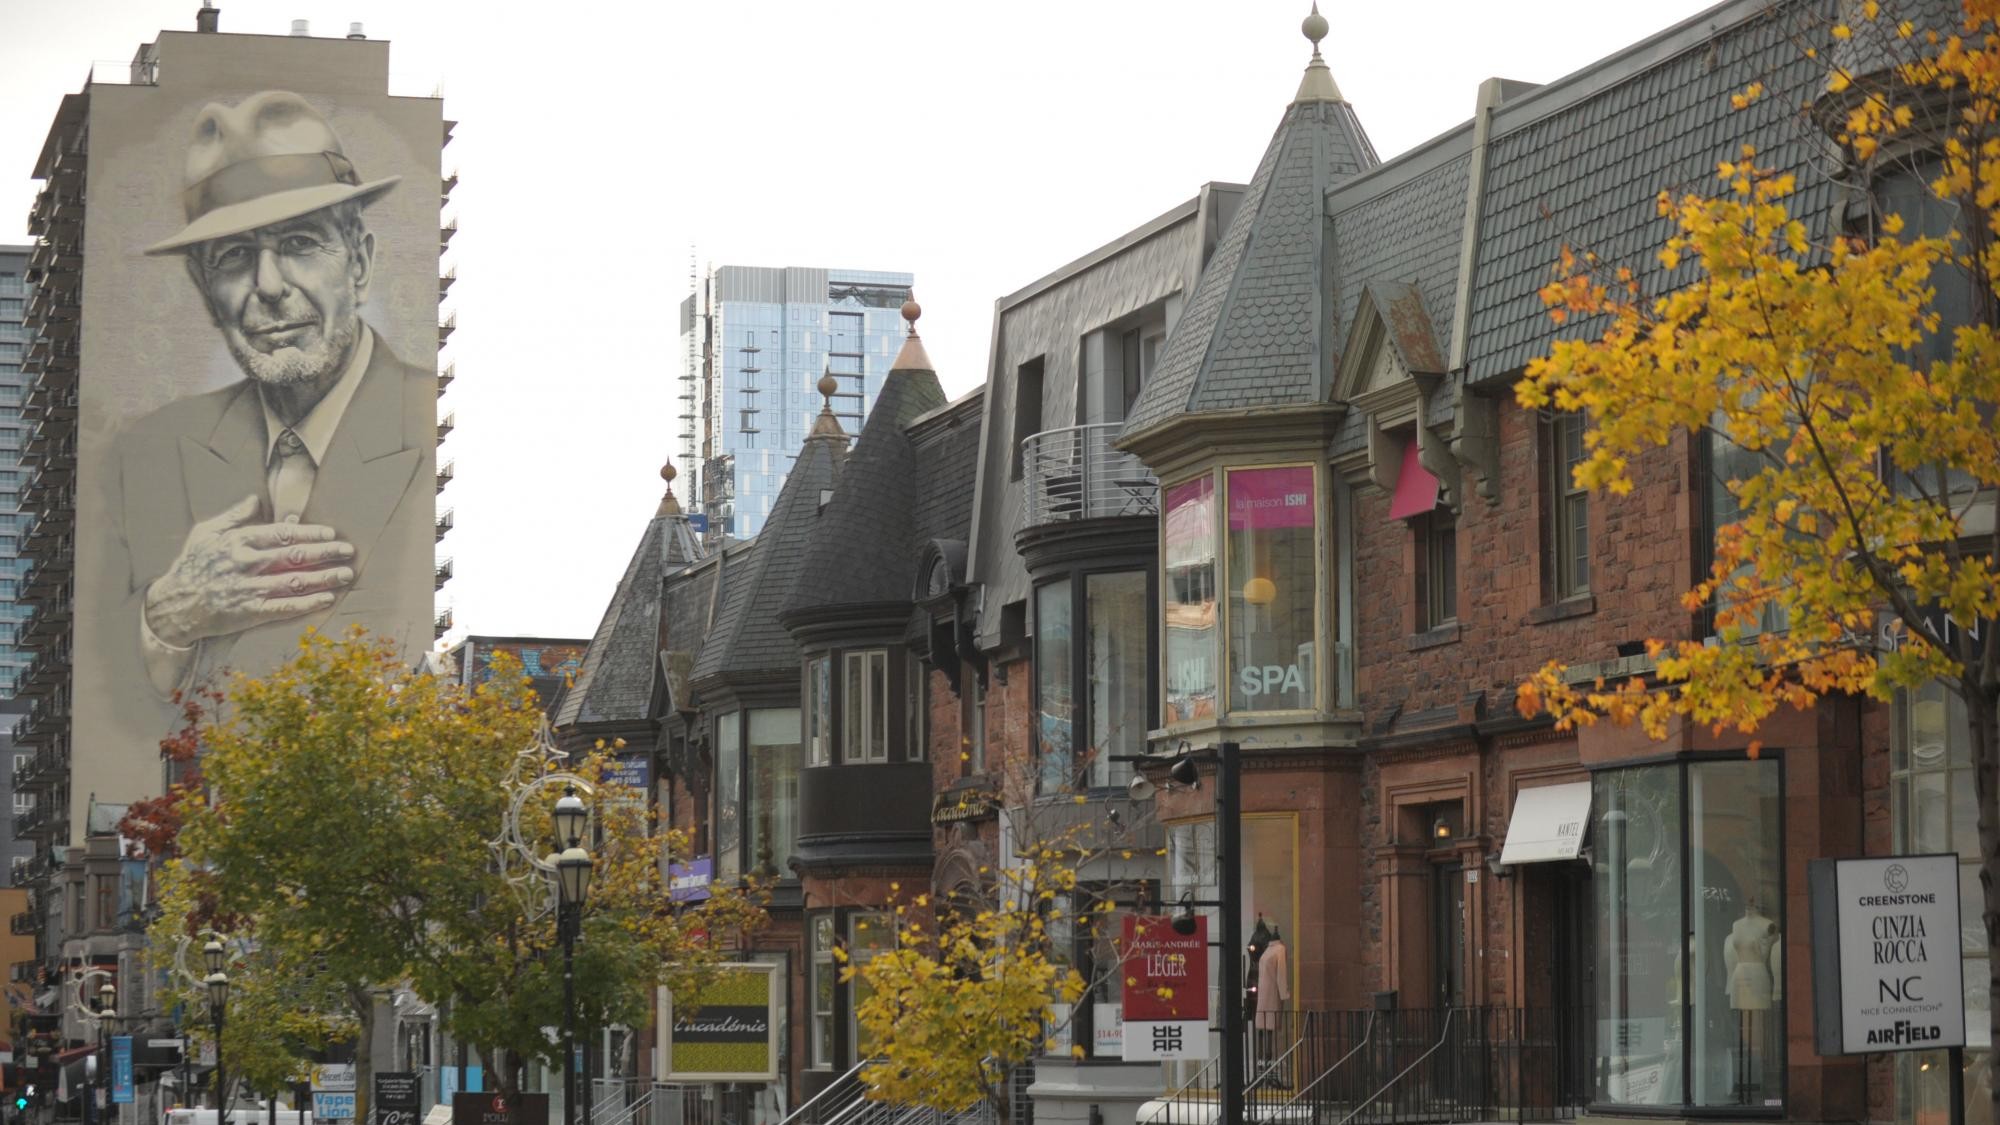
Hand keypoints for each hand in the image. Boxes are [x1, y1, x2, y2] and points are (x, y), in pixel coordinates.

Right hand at [143, 494, 355, 647]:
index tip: (330, 533)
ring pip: (295, 581)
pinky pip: (285, 607)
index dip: (310, 533)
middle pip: (295, 555)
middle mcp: (247, 564)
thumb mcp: (205, 533)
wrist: (173, 605)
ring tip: (346, 573)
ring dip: (324, 577)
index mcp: (238, 541)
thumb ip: (234, 516)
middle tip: (348, 551)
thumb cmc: (191, 566)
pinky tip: (327, 598)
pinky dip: (308, 603)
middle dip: (325, 552)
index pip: (282, 534)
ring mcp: (249, 589)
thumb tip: (255, 498)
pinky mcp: (249, 612)